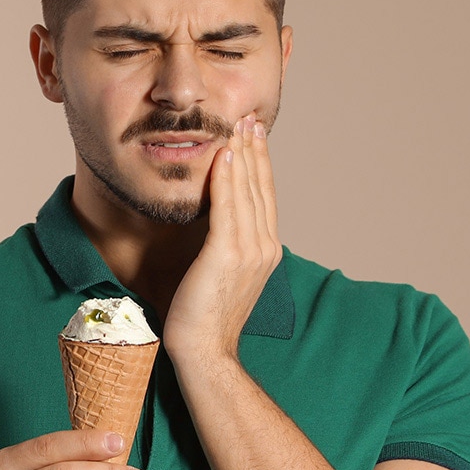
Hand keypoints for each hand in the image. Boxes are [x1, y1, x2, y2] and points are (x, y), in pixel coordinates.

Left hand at [162, 113, 281, 366]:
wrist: (205, 352)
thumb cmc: (204, 317)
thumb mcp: (221, 273)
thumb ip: (225, 246)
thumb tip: (217, 223)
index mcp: (265, 251)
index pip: (263, 197)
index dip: (260, 163)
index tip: (254, 135)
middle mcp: (263, 247)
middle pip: (260, 187)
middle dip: (255, 150)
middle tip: (250, 117)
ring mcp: (249, 251)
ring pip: (246, 192)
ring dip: (242, 154)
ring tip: (237, 125)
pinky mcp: (226, 255)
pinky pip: (227, 208)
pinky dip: (226, 179)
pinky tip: (223, 155)